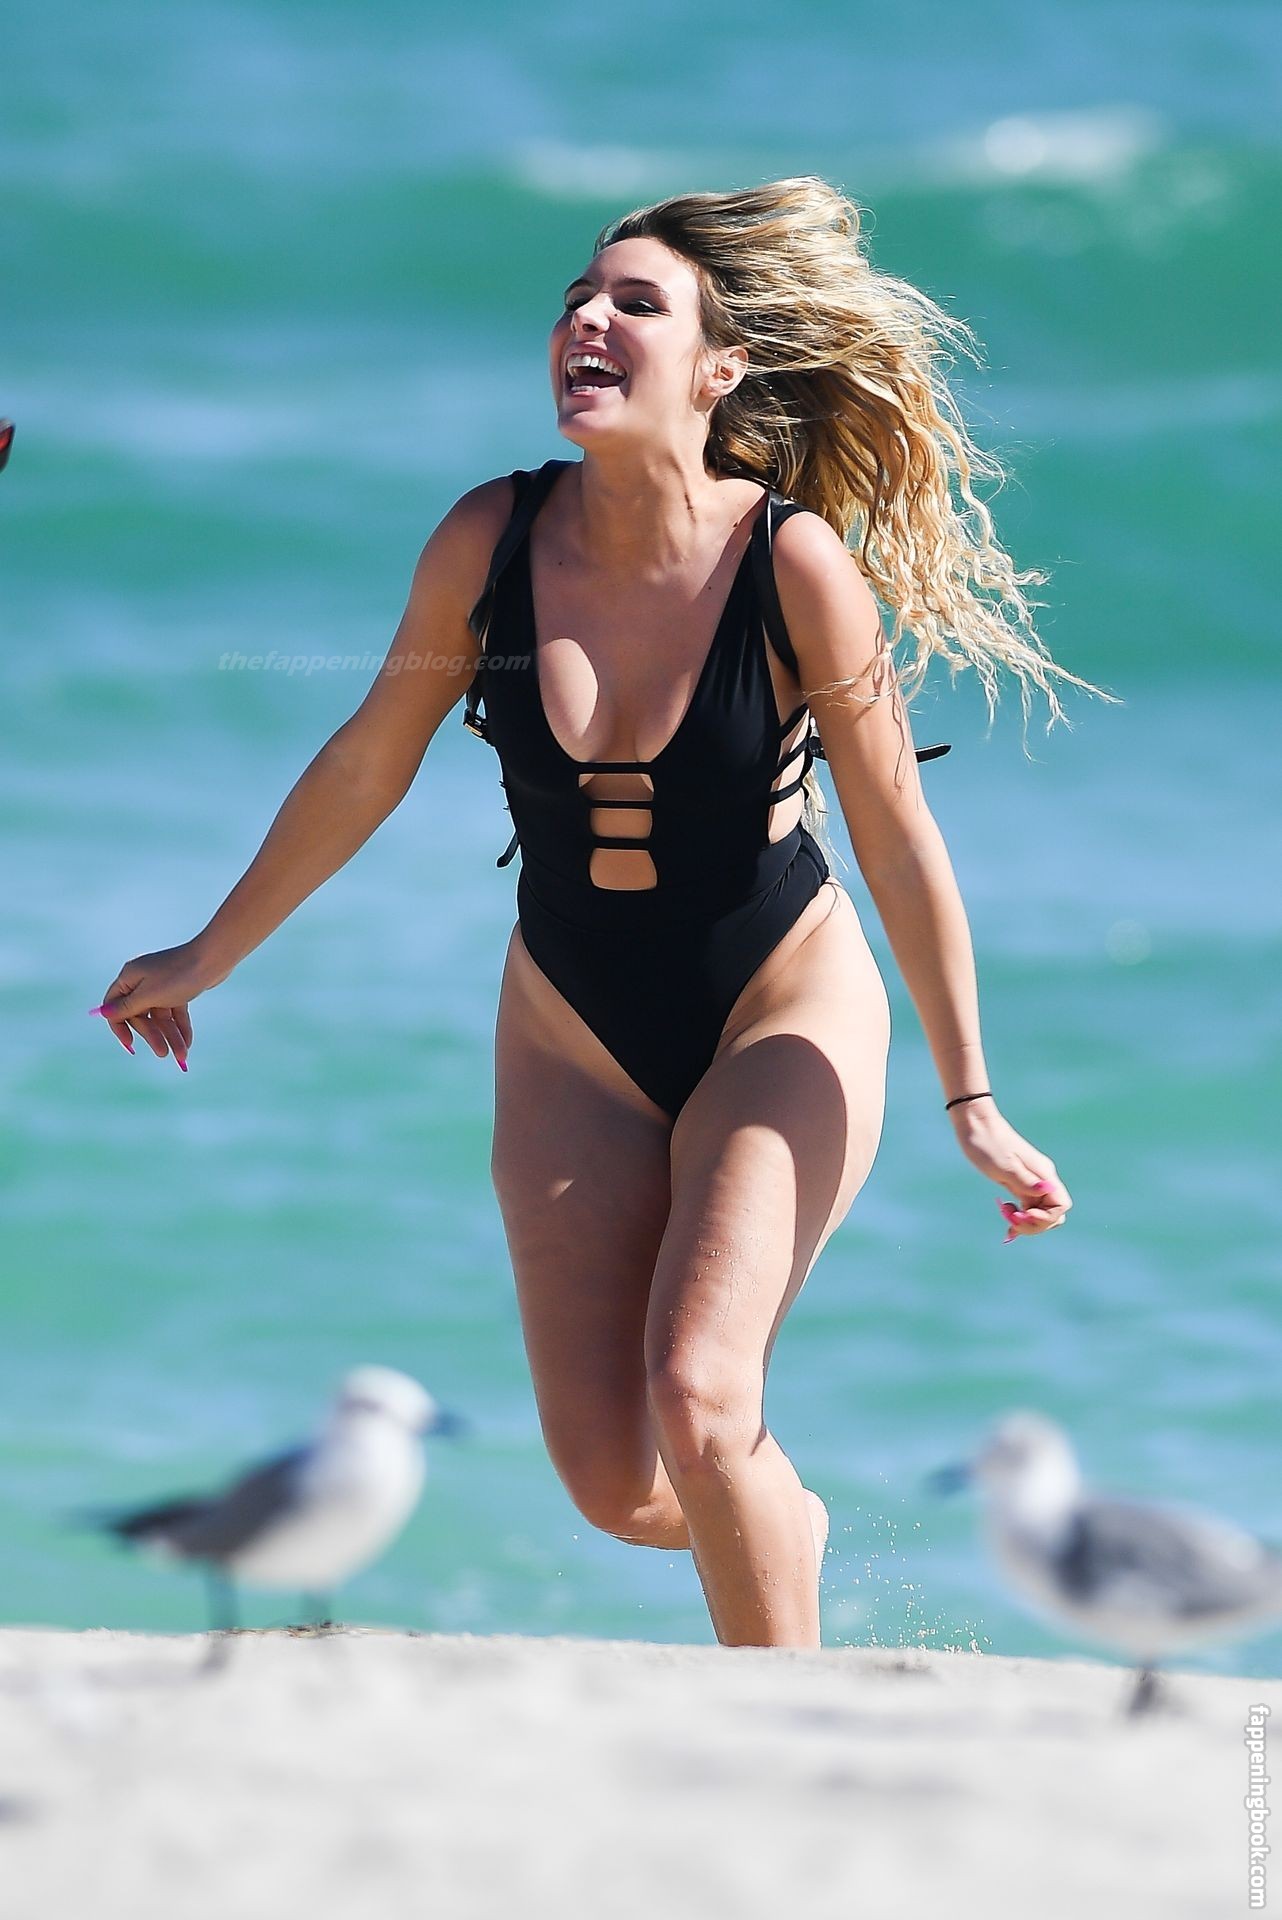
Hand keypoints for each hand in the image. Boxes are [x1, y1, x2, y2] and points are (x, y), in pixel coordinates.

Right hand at [89, 939, 215, 1069]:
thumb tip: (103, 1013)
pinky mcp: (178, 989)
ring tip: (183, 1056)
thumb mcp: (149, 995)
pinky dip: (180, 1027)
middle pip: (141, 1015)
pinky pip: (175, 1012)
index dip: (120, 1027)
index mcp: (129, 977)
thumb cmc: (178, 975)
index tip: (130, 1046)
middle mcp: (142, 980)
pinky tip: (187, 1044)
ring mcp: (161, 985)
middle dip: (153, 1035)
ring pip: (161, 1017)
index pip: (115, 1006)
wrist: (213, 959)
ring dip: (170, 1036)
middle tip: (163, 1054)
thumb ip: (126, 1007)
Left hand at [947, 1098, 1071, 1243]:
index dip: (1046, 1217)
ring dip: (1025, 1222)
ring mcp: (1031, 1182)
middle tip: (1010, 1220)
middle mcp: (1042, 1179)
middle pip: (1053, 1214)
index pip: (1061, 1205)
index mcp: (1043, 1173)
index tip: (1024, 1214)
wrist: (975, 1125)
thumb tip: (1047, 1191)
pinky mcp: (1019, 1183)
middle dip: (1034, 1224)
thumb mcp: (1004, 1165)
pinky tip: (1006, 1216)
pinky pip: (1027, 1207)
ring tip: (1005, 1215)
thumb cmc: (987, 1143)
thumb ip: (1025, 1181)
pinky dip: (1019, 1217)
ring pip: (1040, 1213)